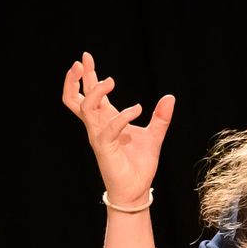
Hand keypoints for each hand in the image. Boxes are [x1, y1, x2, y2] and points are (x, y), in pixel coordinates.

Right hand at [61, 50, 174, 203]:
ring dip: (96, 92)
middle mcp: (98, 126)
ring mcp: (98, 136)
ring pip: (86, 108)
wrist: (137, 190)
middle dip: (76, 78)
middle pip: (77, 98)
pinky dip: (122, 117)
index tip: (86, 58)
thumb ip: (160, 118)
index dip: (87, 76)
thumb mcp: (154, 136)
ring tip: (110, 80)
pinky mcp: (104, 148)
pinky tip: (138, 109)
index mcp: (106, 120)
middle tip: (83, 61)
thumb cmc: (139, 164)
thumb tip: (170, 97)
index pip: (91, 94)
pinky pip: (108, 128)